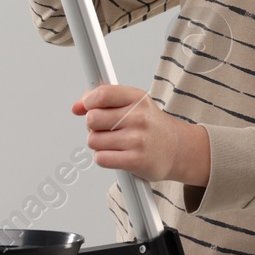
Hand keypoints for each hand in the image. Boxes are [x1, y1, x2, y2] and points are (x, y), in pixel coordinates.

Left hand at [72, 84, 206, 185]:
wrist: (178, 149)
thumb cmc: (151, 126)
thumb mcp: (134, 104)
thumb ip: (104, 100)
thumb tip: (76, 107)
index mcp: (138, 98)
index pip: (102, 94)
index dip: (88, 101)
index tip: (88, 107)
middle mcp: (139, 117)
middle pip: (92, 119)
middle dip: (93, 125)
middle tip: (106, 128)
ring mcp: (137, 139)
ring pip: (93, 140)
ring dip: (98, 144)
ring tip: (114, 143)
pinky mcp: (135, 160)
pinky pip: (100, 158)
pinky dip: (103, 158)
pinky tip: (116, 154)